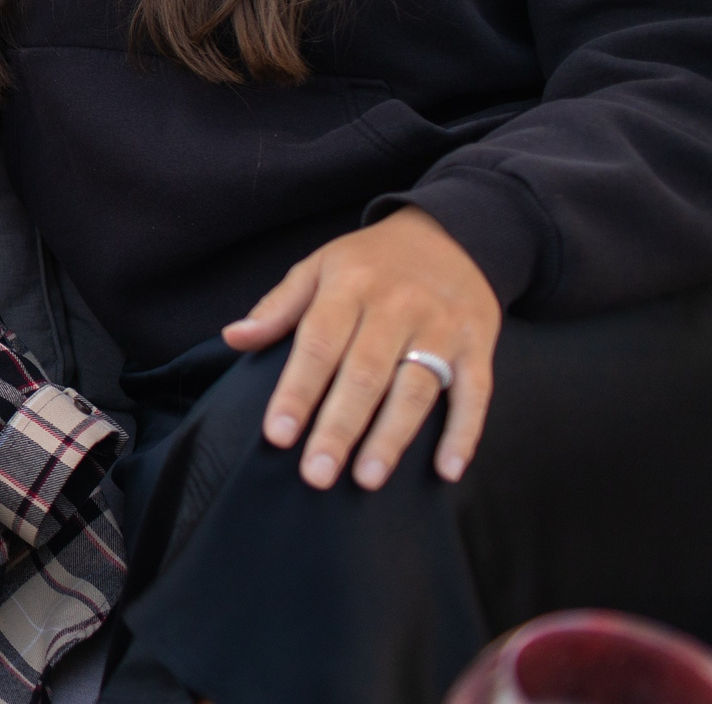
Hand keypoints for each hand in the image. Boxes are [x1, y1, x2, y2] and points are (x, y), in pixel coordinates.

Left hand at [223, 206, 500, 490]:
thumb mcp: (318, 267)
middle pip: (365, 375)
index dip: (296, 392)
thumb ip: (278, 307)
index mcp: (350, 288)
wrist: (452, 233)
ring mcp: (442, 328)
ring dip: (391, 437)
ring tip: (367, 479)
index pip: (318, 346)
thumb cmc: (372, 261)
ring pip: (416, 389)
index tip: (278, 436)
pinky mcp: (478, 346)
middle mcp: (397, 308)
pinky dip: (464, 433)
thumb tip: (233, 338)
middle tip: (317, 474)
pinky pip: (476, 394)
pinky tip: (447, 471)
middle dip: (339, 428)